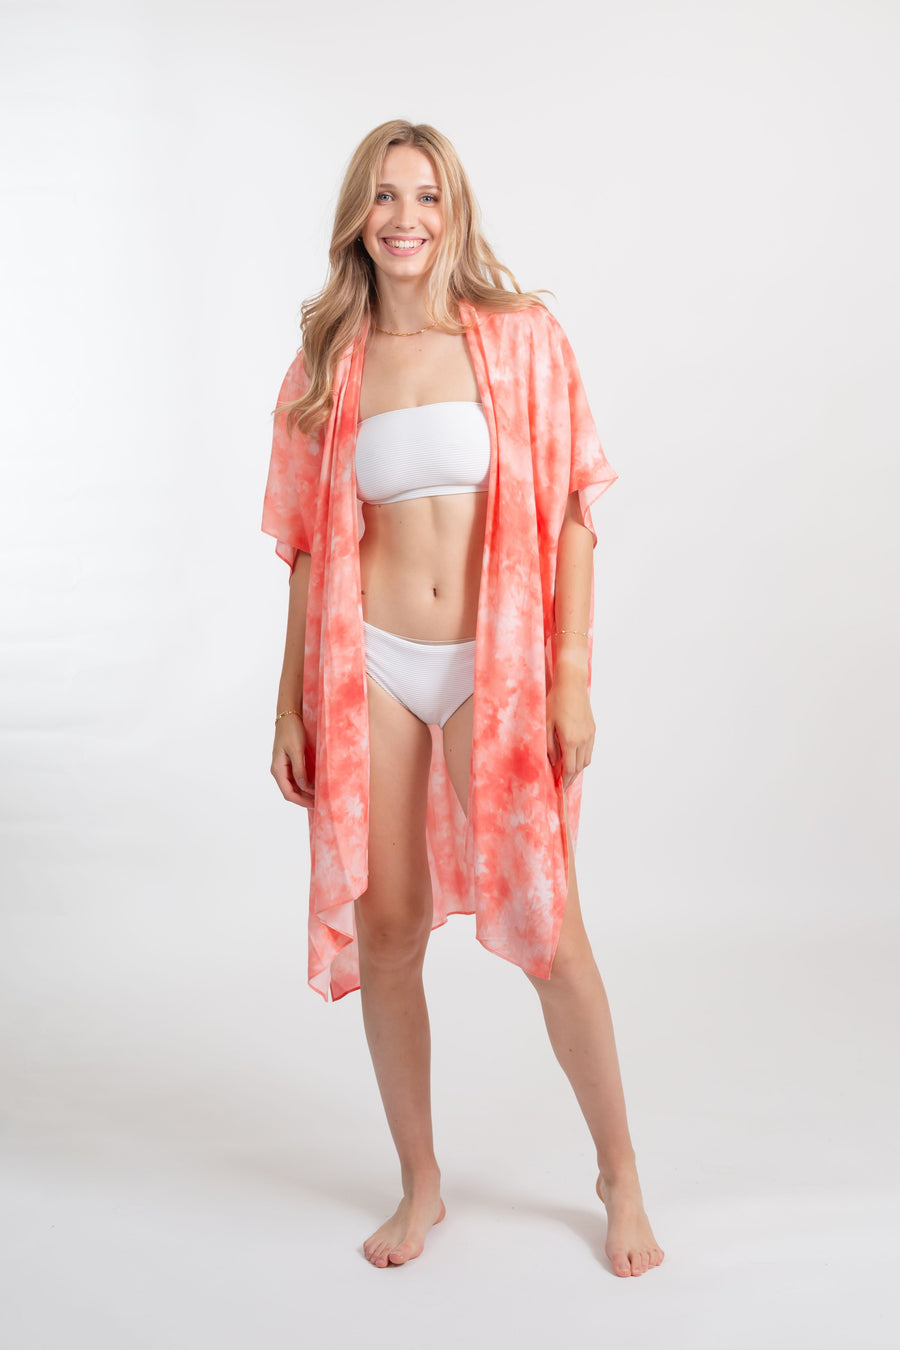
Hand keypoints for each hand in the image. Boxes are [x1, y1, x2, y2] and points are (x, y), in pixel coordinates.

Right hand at [271, 715, 314, 808]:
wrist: (288, 716)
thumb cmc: (291, 731)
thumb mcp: (297, 750)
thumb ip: (300, 769)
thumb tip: (304, 787)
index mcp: (278, 769)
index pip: (288, 793)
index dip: (301, 801)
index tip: (314, 804)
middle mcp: (279, 770)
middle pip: (291, 792)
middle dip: (304, 799)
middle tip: (320, 803)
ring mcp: (283, 767)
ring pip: (294, 786)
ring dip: (305, 793)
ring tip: (319, 796)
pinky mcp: (289, 763)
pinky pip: (296, 778)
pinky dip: (305, 784)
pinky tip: (315, 786)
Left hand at [546, 675, 594, 791]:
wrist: (572, 683)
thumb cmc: (555, 701)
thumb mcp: (546, 724)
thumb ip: (549, 746)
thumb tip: (554, 763)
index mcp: (570, 740)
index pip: (569, 768)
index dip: (564, 781)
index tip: (559, 789)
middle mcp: (583, 740)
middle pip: (579, 767)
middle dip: (570, 778)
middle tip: (562, 786)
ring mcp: (589, 734)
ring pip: (586, 760)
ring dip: (577, 768)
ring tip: (567, 773)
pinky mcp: (593, 729)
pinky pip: (589, 750)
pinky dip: (582, 757)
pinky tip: (574, 757)